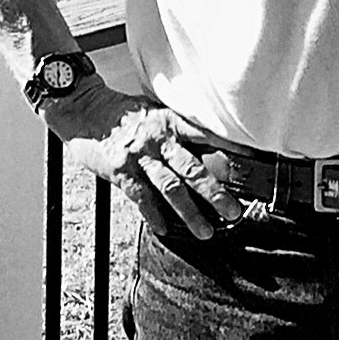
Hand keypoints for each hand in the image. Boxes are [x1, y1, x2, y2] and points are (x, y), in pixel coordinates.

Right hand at [42, 78, 246, 238]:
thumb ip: (177, 129)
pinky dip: (153, 214)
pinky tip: (164, 228)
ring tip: (205, 231)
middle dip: (215, 192)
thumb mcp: (155, 112)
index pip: (208, 134)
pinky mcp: (119, 170)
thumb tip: (208, 144)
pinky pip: (140, 196)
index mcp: (171, 121)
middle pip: (193, 168)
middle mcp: (159, 138)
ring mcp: (139, 155)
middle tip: (233, 212)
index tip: (253, 162)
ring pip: (170, 187)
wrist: (85, 108)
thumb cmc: (123, 112)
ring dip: (190, 212)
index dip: (231, 148)